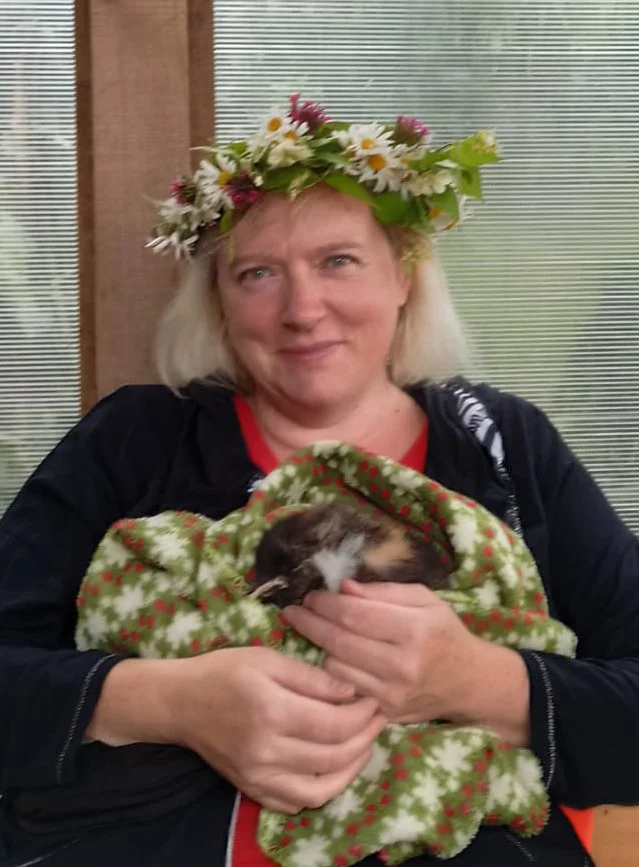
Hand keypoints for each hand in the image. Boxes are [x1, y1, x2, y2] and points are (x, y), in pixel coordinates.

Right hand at [169, 646, 386, 812]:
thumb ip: (311, 677)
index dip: (362, 715)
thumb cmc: (224, 672)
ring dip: (350, 769)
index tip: (374, 701)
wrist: (179, 702)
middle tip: (377, 720)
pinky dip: (321, 790)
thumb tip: (351, 690)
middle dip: (364, 738)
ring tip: (363, 746)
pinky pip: (296, 802)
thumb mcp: (267, 659)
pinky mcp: (251, 789)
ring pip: (320, 789)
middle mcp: (266, 750)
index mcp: (271, 711)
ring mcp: (258, 776)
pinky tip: (332, 768)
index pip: (334, 724)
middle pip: (333, 756)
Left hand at [283, 580, 529, 744]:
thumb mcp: (424, 599)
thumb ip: (383, 592)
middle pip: (339, 641)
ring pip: (335, 668)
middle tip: (294, 611)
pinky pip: (343, 689)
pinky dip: (331, 671)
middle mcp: (401, 665)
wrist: (468, 682)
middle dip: (311, 623)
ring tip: (313, 630)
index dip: (326, 604)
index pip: (354, 615)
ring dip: (319, 647)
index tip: (311, 596)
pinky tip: (330, 656)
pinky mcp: (383, 713)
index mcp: (414, 630)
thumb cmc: (443, 633)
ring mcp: (391, 694)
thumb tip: (344, 589)